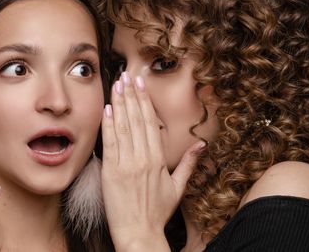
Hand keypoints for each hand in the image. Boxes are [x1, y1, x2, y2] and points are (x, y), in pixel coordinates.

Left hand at [101, 72, 205, 251]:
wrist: (139, 234)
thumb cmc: (158, 212)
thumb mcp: (178, 188)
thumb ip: (189, 163)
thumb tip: (201, 145)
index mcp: (159, 160)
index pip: (151, 123)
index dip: (145, 101)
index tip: (140, 84)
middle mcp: (143, 158)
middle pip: (137, 119)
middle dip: (131, 95)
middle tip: (126, 75)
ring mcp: (126, 165)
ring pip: (123, 127)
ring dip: (119, 104)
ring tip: (116, 85)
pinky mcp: (110, 173)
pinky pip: (110, 144)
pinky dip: (108, 125)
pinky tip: (107, 109)